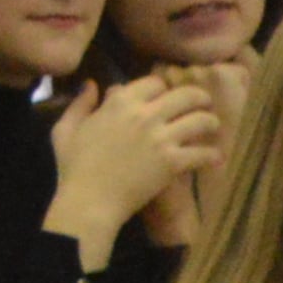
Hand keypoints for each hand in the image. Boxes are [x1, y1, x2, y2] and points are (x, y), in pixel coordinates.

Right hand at [44, 73, 228, 249]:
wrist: (89, 200)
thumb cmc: (75, 167)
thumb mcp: (66, 128)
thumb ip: (81, 104)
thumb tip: (92, 84)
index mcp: (120, 101)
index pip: (155, 82)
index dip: (165, 87)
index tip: (170, 95)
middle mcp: (144, 114)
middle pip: (185, 95)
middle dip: (199, 97)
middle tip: (204, 104)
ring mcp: (161, 138)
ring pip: (200, 120)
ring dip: (211, 122)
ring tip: (214, 126)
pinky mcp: (172, 162)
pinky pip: (202, 153)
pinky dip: (213, 155)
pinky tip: (217, 157)